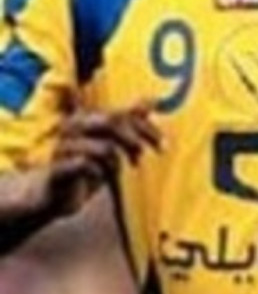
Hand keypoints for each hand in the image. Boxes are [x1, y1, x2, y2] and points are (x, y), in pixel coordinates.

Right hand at [44, 100, 161, 216]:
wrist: (58, 194)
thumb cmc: (87, 164)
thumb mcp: (111, 142)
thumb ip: (129, 121)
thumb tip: (154, 99)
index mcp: (87, 117)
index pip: (123, 115)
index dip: (146, 128)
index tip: (164, 146)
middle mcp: (74, 126)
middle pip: (112, 122)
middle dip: (134, 140)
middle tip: (141, 158)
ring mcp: (64, 146)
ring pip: (105, 147)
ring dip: (117, 162)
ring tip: (113, 172)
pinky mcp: (58, 168)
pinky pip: (86, 165)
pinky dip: (99, 173)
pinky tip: (97, 178)